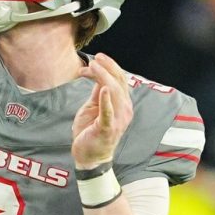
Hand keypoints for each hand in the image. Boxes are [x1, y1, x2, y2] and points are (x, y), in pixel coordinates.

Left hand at [71, 53, 132, 169]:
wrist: (90, 156)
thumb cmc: (90, 132)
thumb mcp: (92, 108)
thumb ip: (97, 94)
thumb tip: (96, 77)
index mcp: (122, 104)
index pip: (119, 80)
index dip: (109, 67)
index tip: (95, 59)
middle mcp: (124, 110)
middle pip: (119, 83)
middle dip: (108, 67)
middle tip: (96, 58)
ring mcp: (117, 119)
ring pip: (114, 92)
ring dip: (103, 77)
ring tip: (93, 67)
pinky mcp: (107, 128)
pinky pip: (108, 113)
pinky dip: (106, 100)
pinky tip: (102, 89)